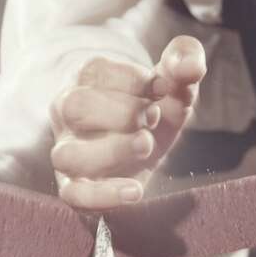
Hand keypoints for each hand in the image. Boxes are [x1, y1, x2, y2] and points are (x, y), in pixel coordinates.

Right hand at [50, 36, 205, 209]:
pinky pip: (73, 195)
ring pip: (68, 155)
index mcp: (86, 79)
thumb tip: (188, 66)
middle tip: (153, 118)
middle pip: (75, 107)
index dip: (134, 82)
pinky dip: (104, 195)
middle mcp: (68, 113)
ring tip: (146, 145)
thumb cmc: (154, 108)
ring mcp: (67, 151)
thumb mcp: (172, 81)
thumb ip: (184, 61)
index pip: (96, 72)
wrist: (144, 147)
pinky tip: (136, 191)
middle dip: (121, 113)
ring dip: (112, 151)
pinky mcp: (74, 186)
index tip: (162, 90)